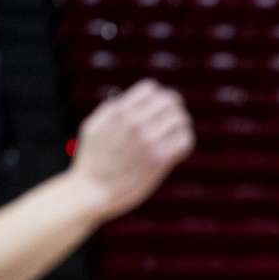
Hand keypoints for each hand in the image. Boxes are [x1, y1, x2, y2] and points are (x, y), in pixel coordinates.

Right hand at [68, 79, 194, 221]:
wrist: (93, 191)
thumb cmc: (93, 160)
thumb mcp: (93, 126)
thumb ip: (113, 110)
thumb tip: (134, 98)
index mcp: (118, 111)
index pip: (152, 88)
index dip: (158, 96)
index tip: (157, 107)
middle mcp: (135, 123)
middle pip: (170, 101)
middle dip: (173, 107)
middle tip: (171, 118)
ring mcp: (149, 141)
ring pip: (181, 119)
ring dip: (181, 124)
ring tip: (174, 132)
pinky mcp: (160, 159)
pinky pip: (185, 140)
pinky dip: (185, 140)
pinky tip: (176, 146)